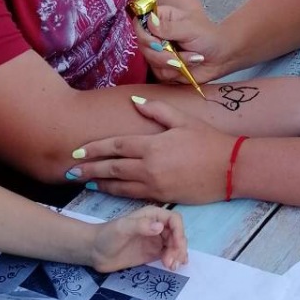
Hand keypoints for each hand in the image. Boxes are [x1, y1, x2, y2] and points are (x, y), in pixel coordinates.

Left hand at [65, 102, 231, 202]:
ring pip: (119, 187)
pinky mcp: (162, 198)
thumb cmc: (208, 140)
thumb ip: (157, 111)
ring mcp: (155, 186)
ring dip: (100, 186)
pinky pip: (134, 196)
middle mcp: (149, 167)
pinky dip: (119, 194)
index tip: (78, 152)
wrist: (230, 168)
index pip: (115, 146)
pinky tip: (110, 193)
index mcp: (152, 145)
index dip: (95, 149)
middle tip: (69, 172)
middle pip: (111, 169)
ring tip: (85, 184)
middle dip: (89, 170)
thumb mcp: (183, 120)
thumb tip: (135, 101)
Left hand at [88, 206, 187, 272]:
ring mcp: (155, 240)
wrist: (94, 251)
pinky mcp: (152, 253)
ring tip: (172, 267)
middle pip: (177, 234)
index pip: (174, 220)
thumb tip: (160, 227)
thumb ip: (141, 226)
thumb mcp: (122, 228)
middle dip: (178, 248)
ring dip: (178, 255)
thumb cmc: (107, 235)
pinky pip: (169, 254)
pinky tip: (177, 265)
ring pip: (175, 245)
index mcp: (152, 215)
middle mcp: (156, 226)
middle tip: (171, 263)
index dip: (179, 232)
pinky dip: (175, 259)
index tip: (176, 246)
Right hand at [138, 5, 223, 83]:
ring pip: (151, 61)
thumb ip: (169, 27)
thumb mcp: (191, 29)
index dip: (144, 34)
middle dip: (161, 53)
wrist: (220, 57)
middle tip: (177, 55)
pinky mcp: (163, 68)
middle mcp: (157, 34)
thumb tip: (150, 21)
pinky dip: (176, 72)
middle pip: (143, 45)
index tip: (157, 41)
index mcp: (162, 18)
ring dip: (173, 63)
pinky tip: (188, 66)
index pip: (139, 22)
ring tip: (193, 58)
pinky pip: (160, 73)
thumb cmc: (208, 37)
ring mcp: (158, 52)